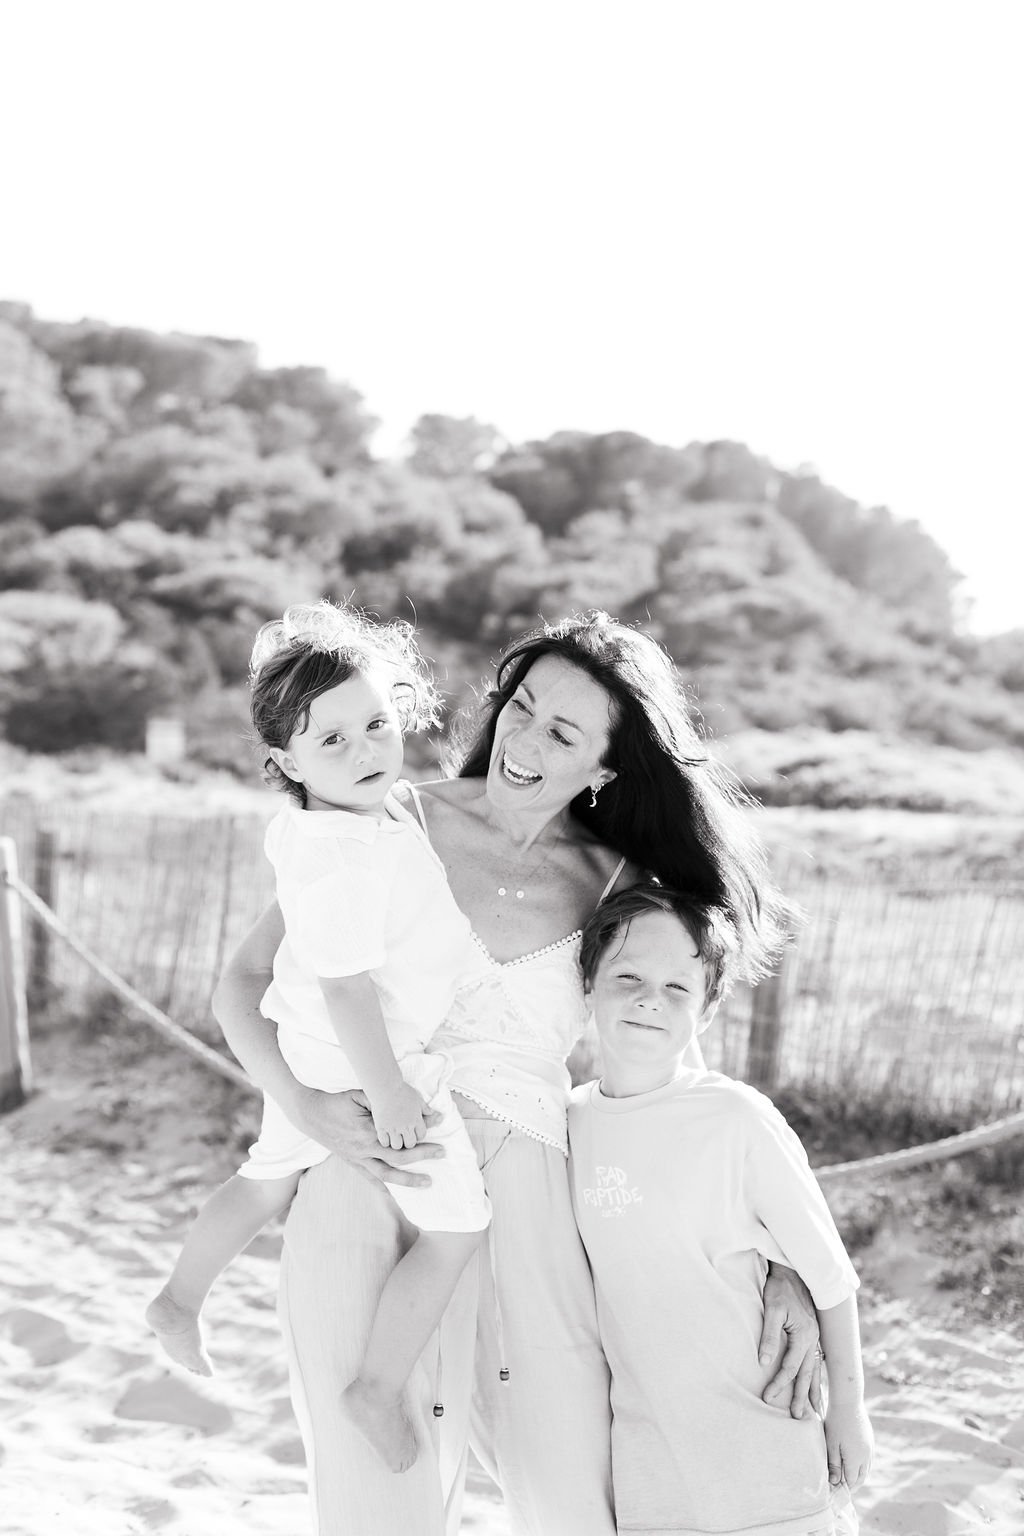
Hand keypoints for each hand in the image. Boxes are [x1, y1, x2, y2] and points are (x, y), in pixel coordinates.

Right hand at [291, 1086, 442, 1186]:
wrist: (310, 1114)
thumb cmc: (336, 1102)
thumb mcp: (359, 1095)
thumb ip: (379, 1102)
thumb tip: (405, 1104)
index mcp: (367, 1132)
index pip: (400, 1136)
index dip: (421, 1132)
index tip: (439, 1124)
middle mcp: (364, 1150)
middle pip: (398, 1159)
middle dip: (422, 1156)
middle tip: (442, 1153)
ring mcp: (357, 1160)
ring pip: (386, 1175)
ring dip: (408, 1180)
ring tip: (428, 1183)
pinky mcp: (352, 1163)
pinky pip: (370, 1179)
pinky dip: (385, 1188)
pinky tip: (396, 1195)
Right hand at [370, 1080, 429, 1149]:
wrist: (385, 1087)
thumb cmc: (401, 1090)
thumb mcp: (417, 1097)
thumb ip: (424, 1108)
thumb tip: (432, 1112)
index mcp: (416, 1119)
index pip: (421, 1135)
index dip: (418, 1135)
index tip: (413, 1132)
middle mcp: (406, 1126)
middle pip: (410, 1143)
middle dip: (408, 1142)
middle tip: (403, 1137)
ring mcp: (393, 1128)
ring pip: (397, 1145)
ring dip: (396, 1143)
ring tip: (393, 1138)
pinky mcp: (381, 1127)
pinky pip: (384, 1142)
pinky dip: (385, 1141)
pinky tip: (384, 1135)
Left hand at [759, 1263, 822, 1419]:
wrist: (793, 1270)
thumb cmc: (779, 1287)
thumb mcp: (771, 1308)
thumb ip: (768, 1335)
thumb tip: (764, 1362)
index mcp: (804, 1335)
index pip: (790, 1367)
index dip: (779, 1384)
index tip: (767, 1399)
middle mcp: (814, 1339)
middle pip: (807, 1374)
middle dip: (802, 1397)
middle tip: (798, 1419)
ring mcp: (816, 1338)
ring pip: (815, 1370)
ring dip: (813, 1391)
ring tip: (815, 1413)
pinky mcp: (813, 1335)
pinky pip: (816, 1361)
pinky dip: (816, 1377)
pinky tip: (816, 1387)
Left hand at [825, 1398, 872, 1490]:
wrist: (848, 1402)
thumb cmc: (836, 1423)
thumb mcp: (832, 1445)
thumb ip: (834, 1465)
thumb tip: (836, 1482)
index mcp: (856, 1460)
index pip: (852, 1481)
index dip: (844, 1488)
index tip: (836, 1490)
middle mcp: (866, 1456)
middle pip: (861, 1478)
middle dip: (853, 1484)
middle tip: (842, 1487)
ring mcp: (870, 1448)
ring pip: (866, 1469)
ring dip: (858, 1475)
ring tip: (847, 1476)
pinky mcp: (870, 1440)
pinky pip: (868, 1459)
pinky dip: (862, 1465)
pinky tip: (853, 1461)